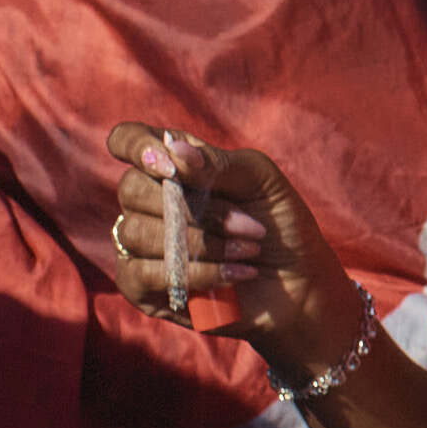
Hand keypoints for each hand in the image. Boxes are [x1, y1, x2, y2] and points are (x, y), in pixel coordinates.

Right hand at [105, 124, 359, 369]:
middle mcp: (148, 200)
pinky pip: (143, 273)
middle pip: (132, 189)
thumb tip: (174, 150)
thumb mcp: (263, 183)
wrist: (300, 287)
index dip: (136, 146)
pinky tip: (233, 276)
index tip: (168, 166)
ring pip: (138, 232)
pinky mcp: (139, 284)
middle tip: (250, 226)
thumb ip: (219, 162)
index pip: (127, 140)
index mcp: (174, 165)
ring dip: (203, 244)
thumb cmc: (280, 227)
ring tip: (249, 252)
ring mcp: (139, 243)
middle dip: (195, 209)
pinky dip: (195, 274)